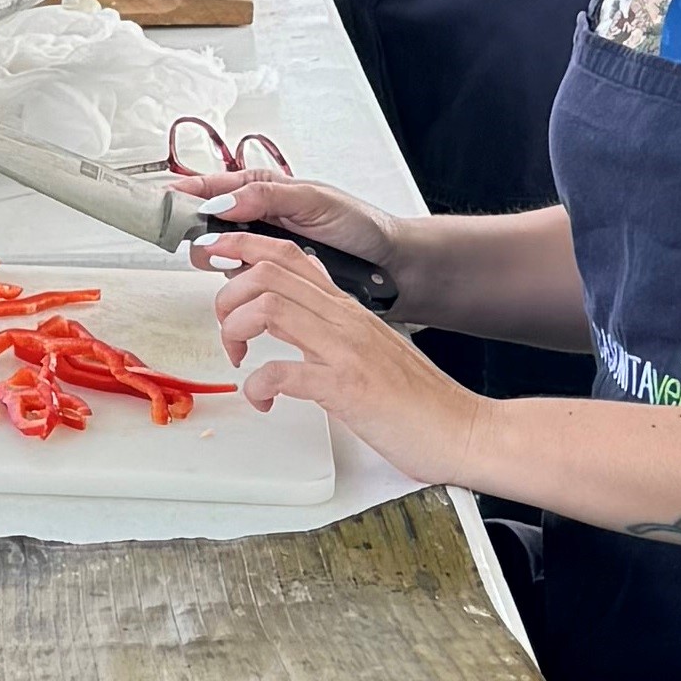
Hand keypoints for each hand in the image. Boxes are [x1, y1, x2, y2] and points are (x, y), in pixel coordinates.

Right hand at [181, 166, 410, 310]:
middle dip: (203, 240)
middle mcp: (256, 219)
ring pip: (219, 259)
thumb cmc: (359, 226)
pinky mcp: (270, 278)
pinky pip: (240, 282)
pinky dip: (241, 287)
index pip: (211, 188)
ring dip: (224, 266)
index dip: (184, 194)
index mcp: (263, 190)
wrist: (388, 266)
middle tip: (213, 250)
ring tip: (241, 271)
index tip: (160, 201)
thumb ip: (266, 197)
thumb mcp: (314, 200)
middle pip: (206, 228)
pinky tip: (255, 289)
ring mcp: (261, 250)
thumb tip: (222, 202)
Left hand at [197, 225, 483, 477]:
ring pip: (268, 307)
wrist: (464, 431)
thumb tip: (303, 303)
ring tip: (239, 359)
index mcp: (348, 310)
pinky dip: (257, 385)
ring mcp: (345, 351)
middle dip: (228, 295)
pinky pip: (281, 372)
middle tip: (228, 331)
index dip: (244, 249)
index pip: (288, 255)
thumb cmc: (419, 399)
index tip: (217, 260)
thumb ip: (338, 323)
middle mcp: (345, 320)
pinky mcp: (346, 387)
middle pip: (268, 273)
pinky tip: (263, 400)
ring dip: (236, 330)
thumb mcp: (373, 346)